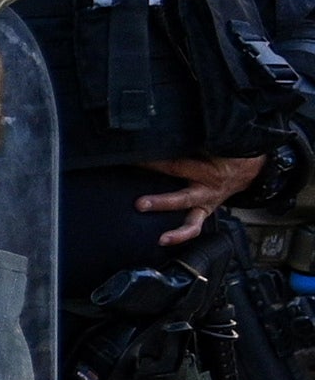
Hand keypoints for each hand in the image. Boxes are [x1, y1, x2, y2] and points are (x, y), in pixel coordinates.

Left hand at [140, 154, 267, 246]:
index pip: (176, 166)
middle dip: (161, 202)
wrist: (247, 168)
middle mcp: (208, 190)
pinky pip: (194, 227)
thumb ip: (189, 145)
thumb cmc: (223, 154)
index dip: (153, 165)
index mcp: (208, 170)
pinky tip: (163, 241)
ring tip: (162, 239)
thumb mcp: (211, 146)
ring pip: (193, 221)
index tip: (132, 164)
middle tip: (139, 205)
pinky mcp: (204, 212)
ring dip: (178, 232)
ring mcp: (206, 204)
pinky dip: (181, 236)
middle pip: (183, 197)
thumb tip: (162, 138)